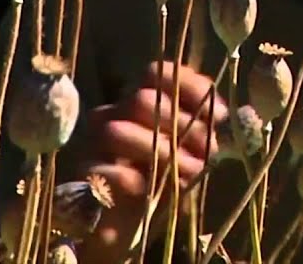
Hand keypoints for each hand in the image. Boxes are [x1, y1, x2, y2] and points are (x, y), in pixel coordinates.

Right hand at [78, 61, 227, 259]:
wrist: (124, 229)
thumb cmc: (160, 184)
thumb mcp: (187, 156)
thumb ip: (199, 133)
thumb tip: (219, 113)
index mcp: (138, 105)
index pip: (156, 73)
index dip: (189, 86)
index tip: (220, 113)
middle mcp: (112, 116)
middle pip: (141, 100)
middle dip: (183, 125)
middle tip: (208, 151)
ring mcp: (92, 146)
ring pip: (118, 131)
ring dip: (162, 151)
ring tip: (191, 172)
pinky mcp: (82, 178)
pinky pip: (103, 169)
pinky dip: (131, 177)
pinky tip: (150, 188)